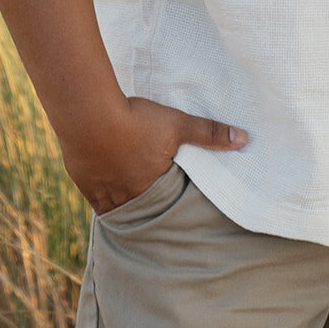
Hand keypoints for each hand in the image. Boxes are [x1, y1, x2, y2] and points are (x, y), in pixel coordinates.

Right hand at [61, 95, 246, 213]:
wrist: (91, 117)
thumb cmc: (136, 121)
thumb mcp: (178, 123)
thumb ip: (209, 133)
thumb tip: (244, 140)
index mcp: (152, 187)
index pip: (164, 206)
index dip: (168, 206)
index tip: (172, 210)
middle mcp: (127, 197)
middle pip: (140, 209)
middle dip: (146, 207)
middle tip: (151, 207)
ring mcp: (103, 192)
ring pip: (116, 206)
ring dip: (124, 201)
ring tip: (130, 200)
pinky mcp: (83, 182)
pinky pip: (95, 197)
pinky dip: (101, 194)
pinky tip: (104, 187)